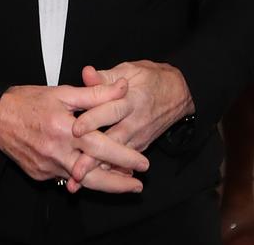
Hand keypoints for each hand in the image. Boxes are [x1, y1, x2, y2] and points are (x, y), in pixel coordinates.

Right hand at [0, 80, 147, 193]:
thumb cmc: (28, 100)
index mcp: (65, 129)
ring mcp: (48, 167)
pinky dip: (81, 178)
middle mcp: (57, 153)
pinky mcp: (40, 174)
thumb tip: (122, 88)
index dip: (124, 157)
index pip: (102, 147)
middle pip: (94, 176)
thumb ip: (95, 93)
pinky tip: (93, 174)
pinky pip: (65, 178)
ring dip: (104, 184)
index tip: (143, 164)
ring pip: (82, 182)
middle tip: (138, 186)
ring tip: (123, 184)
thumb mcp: (62, 92)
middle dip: (119, 183)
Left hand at [67, 61, 193, 190]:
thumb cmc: (150, 78)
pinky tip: (93, 182)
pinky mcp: (141, 146)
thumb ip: (105, 77)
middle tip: (76, 169)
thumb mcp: (129, 70)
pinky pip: (124, 162)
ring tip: (79, 181)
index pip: (110, 111)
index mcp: (130, 99)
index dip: (93, 120)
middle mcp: (135, 121)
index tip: (75, 129)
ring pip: (117, 156)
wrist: (178, 92)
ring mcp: (139, 136)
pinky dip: (109, 171)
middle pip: (113, 141)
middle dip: (94, 156)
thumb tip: (85, 73)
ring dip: (98, 169)